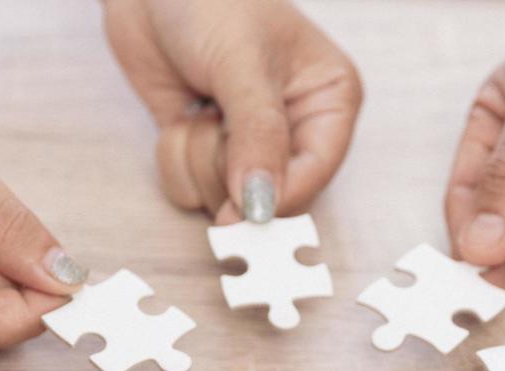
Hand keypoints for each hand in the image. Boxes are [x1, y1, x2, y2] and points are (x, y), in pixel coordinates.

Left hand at [104, 0, 361, 222]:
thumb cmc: (211, 1)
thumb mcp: (243, 64)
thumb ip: (257, 136)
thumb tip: (262, 205)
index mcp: (329, 101)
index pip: (316, 174)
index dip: (278, 199)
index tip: (240, 214)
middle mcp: (294, 129)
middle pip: (270, 199)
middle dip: (230, 167)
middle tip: (215, 123)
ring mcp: (247, 145)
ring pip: (224, 198)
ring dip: (198, 154)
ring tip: (200, 103)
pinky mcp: (206, 151)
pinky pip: (190, 188)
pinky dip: (175, 155)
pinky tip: (183, 113)